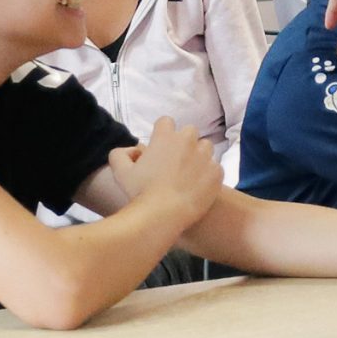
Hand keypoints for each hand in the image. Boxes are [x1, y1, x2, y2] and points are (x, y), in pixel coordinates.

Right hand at [106, 119, 221, 225]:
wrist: (164, 215)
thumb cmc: (140, 192)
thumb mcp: (120, 172)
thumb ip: (120, 154)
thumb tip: (132, 151)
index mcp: (165, 137)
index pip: (166, 122)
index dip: (162, 133)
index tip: (160, 147)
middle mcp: (188, 141)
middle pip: (189, 132)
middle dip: (184, 142)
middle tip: (176, 162)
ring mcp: (205, 156)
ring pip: (206, 148)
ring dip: (199, 156)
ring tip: (190, 174)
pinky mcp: (217, 173)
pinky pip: (215, 168)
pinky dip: (208, 175)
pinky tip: (198, 187)